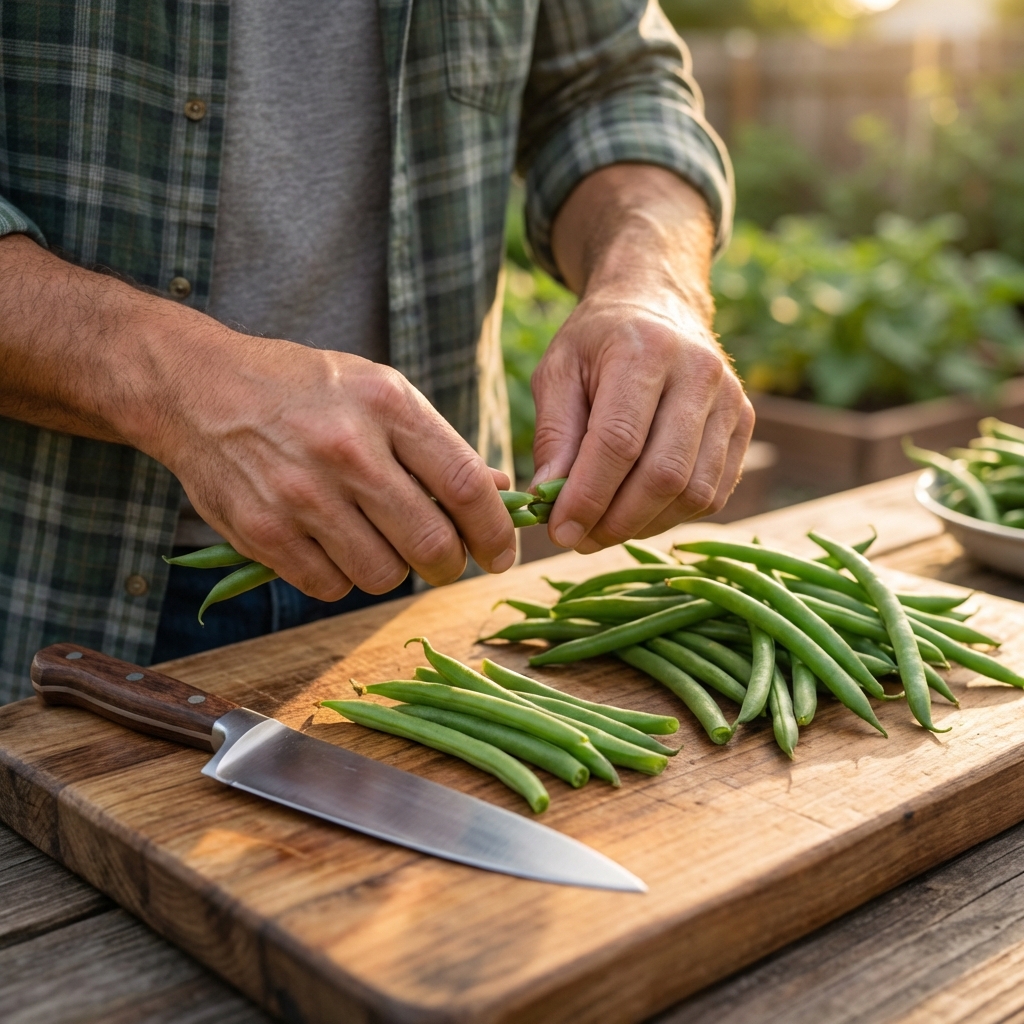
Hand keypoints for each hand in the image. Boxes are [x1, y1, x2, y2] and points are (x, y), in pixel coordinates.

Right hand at [153, 341, 517, 598]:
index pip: (464, 484)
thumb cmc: (304, 390)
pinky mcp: (262, 532)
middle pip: (430, 543)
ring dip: (391, 570)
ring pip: (383, 575)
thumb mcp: (378, 391)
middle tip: (445, 561)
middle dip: (450, 565)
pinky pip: (330, 586)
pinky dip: (340, 577)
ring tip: (375, 541)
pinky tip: (330, 545)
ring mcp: (301, 494)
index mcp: (386, 405)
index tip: (501, 553)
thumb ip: (437, 445)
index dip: (493, 531)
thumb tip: (501, 492)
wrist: (198, 389)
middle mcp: (346, 449)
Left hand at [531, 285, 752, 551]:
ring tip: (603, 529)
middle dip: (616, 521)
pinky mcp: (745, 425)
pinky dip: (672, 516)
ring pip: (694, 492)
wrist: (658, 304)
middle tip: (579, 540)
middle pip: (663, 475)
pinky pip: (713, 493)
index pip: (619, 442)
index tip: (560, 531)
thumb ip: (554, 434)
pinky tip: (638, 512)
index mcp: (646, 351)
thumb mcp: (558, 371)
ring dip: (644, 525)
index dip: (588, 496)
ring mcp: (731, 400)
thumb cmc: (599, 342)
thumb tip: (548, 498)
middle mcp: (699, 373)